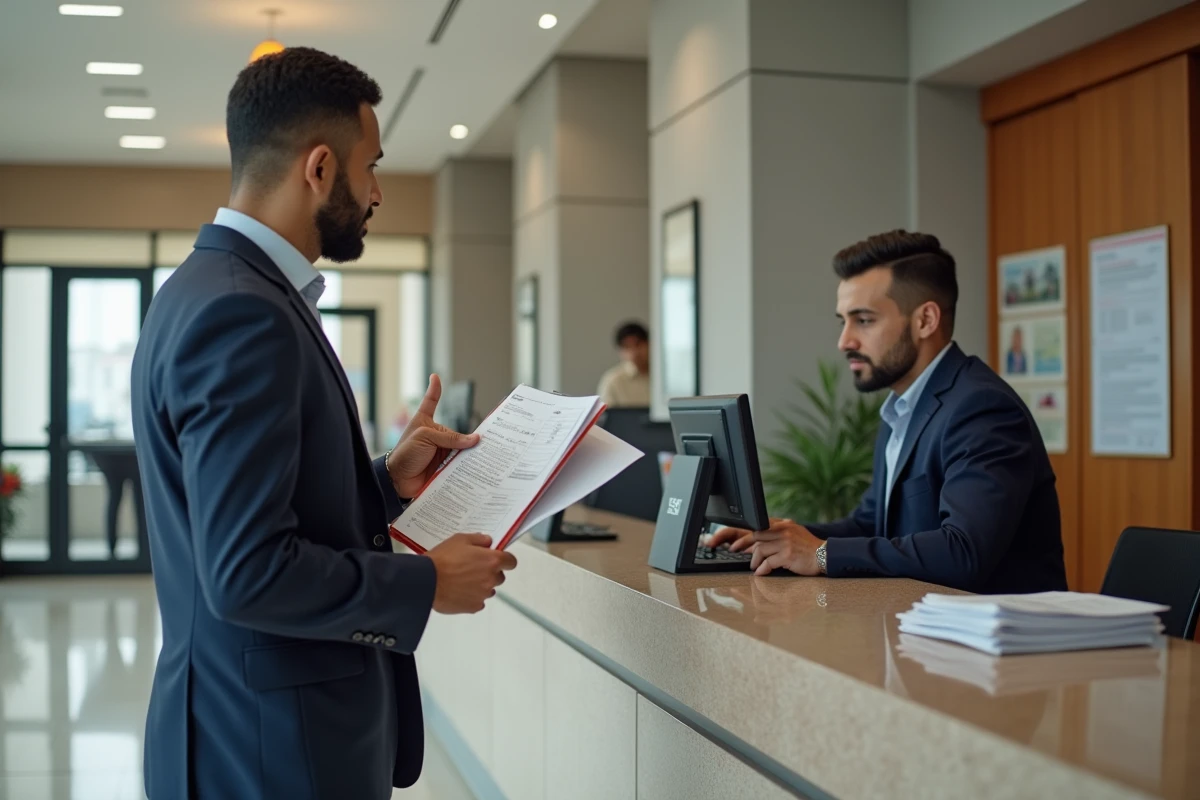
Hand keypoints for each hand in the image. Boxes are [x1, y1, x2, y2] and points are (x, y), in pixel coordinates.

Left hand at [387, 374, 478, 497]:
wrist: (398, 480)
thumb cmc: (405, 453)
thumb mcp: (426, 438)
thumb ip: (450, 438)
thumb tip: (475, 439)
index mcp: (426, 423)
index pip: (431, 402)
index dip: (434, 389)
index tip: (435, 376)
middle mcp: (435, 437)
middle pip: (459, 434)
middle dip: (471, 437)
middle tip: (489, 437)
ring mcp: (441, 452)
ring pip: (462, 451)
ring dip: (472, 453)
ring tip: (489, 452)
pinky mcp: (445, 467)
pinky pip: (461, 465)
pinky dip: (470, 465)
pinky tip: (482, 465)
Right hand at [426, 534, 517, 613]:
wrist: (426, 580)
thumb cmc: (442, 559)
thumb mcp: (460, 539)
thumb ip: (479, 540)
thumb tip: (488, 542)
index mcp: (492, 560)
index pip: (511, 562)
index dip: (505, 559)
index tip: (497, 558)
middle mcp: (491, 579)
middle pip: (499, 576)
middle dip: (490, 572)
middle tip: (473, 568)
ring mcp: (483, 594)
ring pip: (488, 589)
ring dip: (481, 585)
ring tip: (462, 580)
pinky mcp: (473, 607)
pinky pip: (478, 601)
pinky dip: (471, 597)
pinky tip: (458, 591)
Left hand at [705, 518, 823, 576]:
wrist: (826, 555)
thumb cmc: (809, 548)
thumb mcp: (795, 533)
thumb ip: (779, 533)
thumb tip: (760, 541)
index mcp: (784, 524)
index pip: (760, 525)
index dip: (746, 534)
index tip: (737, 541)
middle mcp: (784, 530)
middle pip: (756, 535)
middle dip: (743, 544)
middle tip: (734, 550)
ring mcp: (786, 542)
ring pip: (761, 549)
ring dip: (754, 560)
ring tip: (754, 567)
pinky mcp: (788, 555)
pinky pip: (769, 562)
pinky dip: (762, 568)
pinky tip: (761, 573)